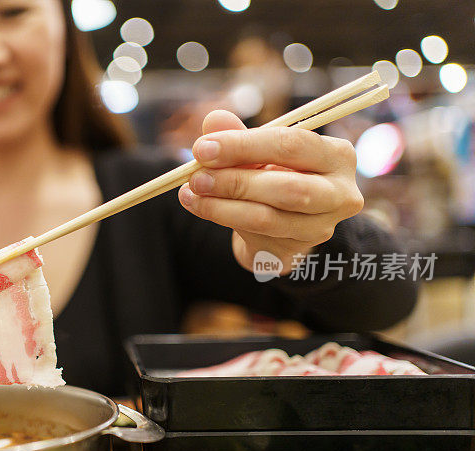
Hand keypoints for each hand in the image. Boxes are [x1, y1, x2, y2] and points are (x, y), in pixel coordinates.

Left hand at [178, 110, 362, 274]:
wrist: (279, 222)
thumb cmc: (272, 173)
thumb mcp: (257, 151)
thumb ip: (238, 134)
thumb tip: (213, 120)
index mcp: (337, 156)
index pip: (292, 145)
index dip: (244, 145)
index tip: (203, 148)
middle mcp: (340, 194)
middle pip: (288, 188)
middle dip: (235, 181)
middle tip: (196, 176)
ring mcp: (321, 227)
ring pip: (267, 217)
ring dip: (221, 205)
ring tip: (191, 192)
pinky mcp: (297, 250)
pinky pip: (255, 234)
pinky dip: (221, 217)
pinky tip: (198, 205)